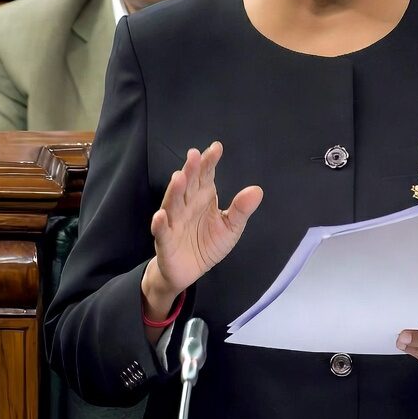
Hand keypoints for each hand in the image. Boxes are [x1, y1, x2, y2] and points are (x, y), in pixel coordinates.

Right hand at [141, 142, 262, 318]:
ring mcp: (174, 221)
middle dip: (191, 170)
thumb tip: (257, 190)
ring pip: (173, 203)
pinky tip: (161, 215)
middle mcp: (187, 205)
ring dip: (174, 191)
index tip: (216, 148)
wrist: (189, 271)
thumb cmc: (208, 243)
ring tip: (178, 177)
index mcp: (203, 197)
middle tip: (194, 155)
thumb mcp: (230, 227)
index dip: (210, 162)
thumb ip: (241, 209)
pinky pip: (162, 231)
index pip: (206, 176)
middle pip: (188, 184)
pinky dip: (160, 224)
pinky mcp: (165, 241)